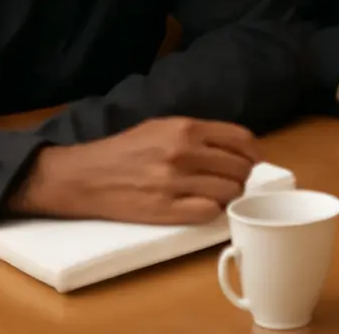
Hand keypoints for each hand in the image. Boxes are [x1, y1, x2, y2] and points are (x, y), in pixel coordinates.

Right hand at [8, 117, 259, 224]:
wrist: (84, 176)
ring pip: (228, 192)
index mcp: (186, 128)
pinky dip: (213, 212)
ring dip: (229, 196)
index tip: (254, 162)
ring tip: (219, 196)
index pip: (240, 139)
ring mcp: (174, 182)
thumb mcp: (163, 126)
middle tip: (236, 183)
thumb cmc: (126, 149)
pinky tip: (205, 208)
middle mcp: (183, 152)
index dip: (253, 153)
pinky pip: (207, 213)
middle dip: (243, 177)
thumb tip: (234, 148)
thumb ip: (198, 134)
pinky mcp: (163, 210)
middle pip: (238, 168)